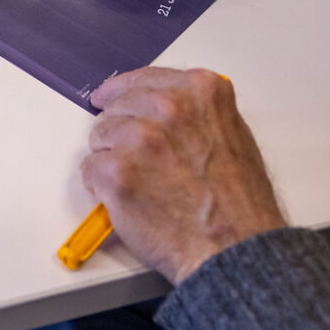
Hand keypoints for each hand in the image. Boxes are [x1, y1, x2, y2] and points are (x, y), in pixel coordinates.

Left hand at [82, 67, 286, 283]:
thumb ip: (196, 112)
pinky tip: (130, 200)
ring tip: (146, 186)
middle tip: (144, 164)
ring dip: (112, 160)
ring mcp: (140, 138)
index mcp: (200, 91)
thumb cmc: (239, 205)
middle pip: (116, 107)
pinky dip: (102, 186)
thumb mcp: (232, 135)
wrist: (235, 249)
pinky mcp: (116, 171)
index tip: (107, 96)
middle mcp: (168, 107)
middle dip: (121, 133)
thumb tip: (160, 107)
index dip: (122, 91)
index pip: (142, 80)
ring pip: (99, 137)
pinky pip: (90, 169)